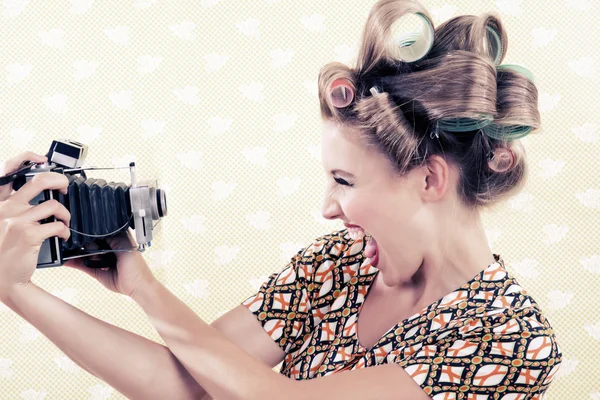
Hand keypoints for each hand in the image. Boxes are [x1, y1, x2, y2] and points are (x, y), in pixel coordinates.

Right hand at [0, 152, 70, 300]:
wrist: (2, 277)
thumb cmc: (5, 250)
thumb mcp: (3, 223)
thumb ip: (16, 208)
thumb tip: (41, 195)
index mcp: (0, 203)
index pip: (8, 169)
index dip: (27, 158)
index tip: (43, 159)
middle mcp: (6, 208)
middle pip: (40, 181)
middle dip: (60, 180)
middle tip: (66, 187)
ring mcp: (17, 220)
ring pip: (54, 205)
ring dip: (65, 214)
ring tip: (65, 222)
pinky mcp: (29, 234)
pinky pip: (57, 225)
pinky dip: (64, 230)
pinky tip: (62, 236)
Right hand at [62, 229, 156, 297]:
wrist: (137, 286)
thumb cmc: (136, 266)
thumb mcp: (125, 245)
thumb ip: (111, 237)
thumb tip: (96, 230)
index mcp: (116, 240)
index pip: (100, 232)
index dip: (92, 231)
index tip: (82, 229)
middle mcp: (107, 248)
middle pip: (90, 242)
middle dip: (84, 242)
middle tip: (85, 245)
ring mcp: (100, 260)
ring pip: (84, 253)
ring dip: (77, 252)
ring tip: (71, 250)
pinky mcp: (95, 271)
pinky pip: (82, 265)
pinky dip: (73, 262)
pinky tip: (66, 259)